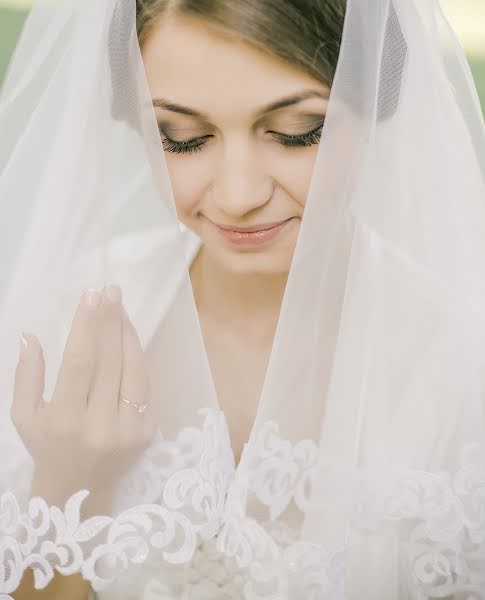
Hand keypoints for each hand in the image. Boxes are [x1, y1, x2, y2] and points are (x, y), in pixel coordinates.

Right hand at [11, 284, 155, 516]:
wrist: (80, 493)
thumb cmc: (47, 448)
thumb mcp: (24, 416)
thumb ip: (26, 376)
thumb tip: (30, 336)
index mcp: (63, 421)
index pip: (79, 363)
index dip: (87, 327)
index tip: (92, 296)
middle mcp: (99, 425)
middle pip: (110, 361)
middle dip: (110, 321)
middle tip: (111, 291)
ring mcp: (127, 430)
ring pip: (133, 370)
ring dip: (128, 334)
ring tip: (121, 308)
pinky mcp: (146, 432)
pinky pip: (144, 385)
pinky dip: (138, 358)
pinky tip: (129, 337)